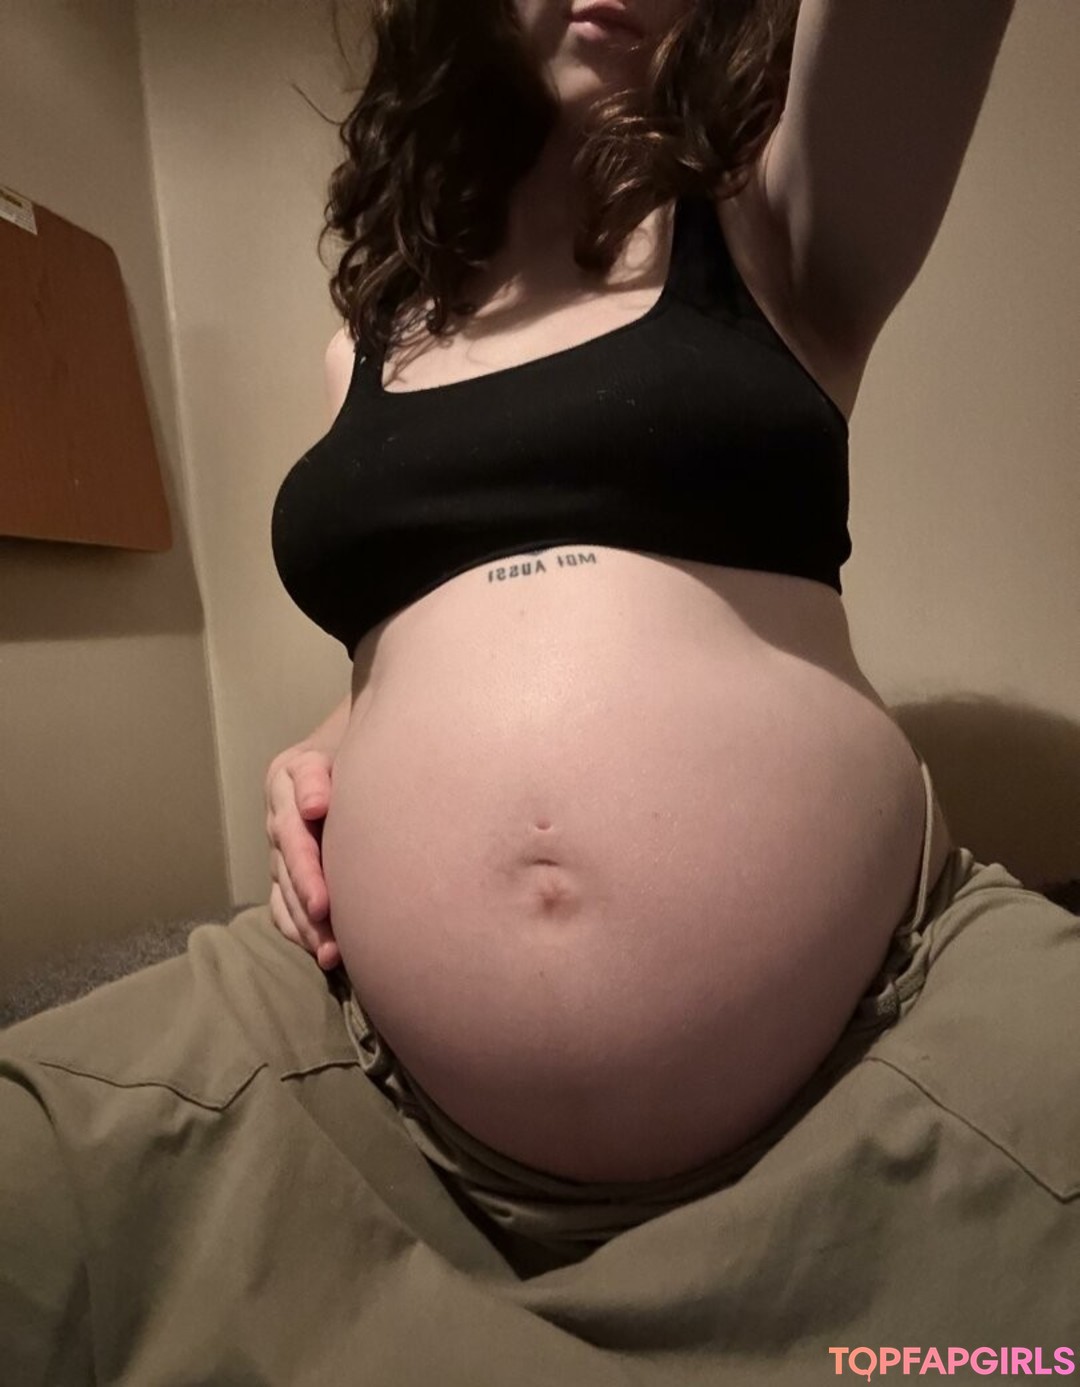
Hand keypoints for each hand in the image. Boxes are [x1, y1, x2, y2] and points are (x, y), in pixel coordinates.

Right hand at [265, 744, 340, 970]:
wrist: (341, 762)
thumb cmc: (350, 754)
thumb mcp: (340, 747)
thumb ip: (323, 775)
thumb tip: (314, 808)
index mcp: (287, 777)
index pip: (295, 804)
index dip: (307, 823)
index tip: (317, 822)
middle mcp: (278, 816)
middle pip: (287, 854)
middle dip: (305, 884)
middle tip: (323, 909)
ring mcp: (278, 850)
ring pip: (284, 890)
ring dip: (305, 922)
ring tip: (330, 951)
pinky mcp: (284, 877)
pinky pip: (282, 909)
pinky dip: (299, 932)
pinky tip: (320, 952)